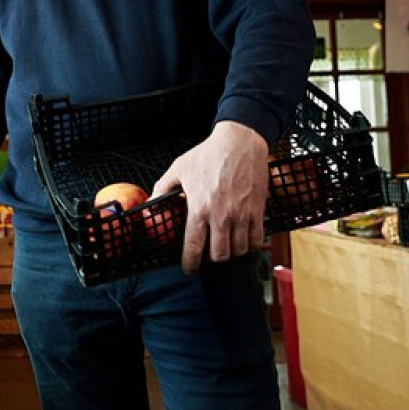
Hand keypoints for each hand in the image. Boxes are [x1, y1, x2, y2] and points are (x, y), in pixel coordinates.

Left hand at [151, 120, 268, 274]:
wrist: (240, 141)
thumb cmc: (208, 154)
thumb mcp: (179, 168)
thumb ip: (162, 188)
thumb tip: (150, 204)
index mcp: (199, 207)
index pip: (194, 247)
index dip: (190, 263)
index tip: (188, 268)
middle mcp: (221, 215)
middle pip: (219, 254)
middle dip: (212, 258)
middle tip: (209, 252)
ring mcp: (242, 214)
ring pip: (239, 250)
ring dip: (232, 252)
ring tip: (226, 244)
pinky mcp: (258, 210)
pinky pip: (258, 239)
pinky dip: (251, 244)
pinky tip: (244, 238)